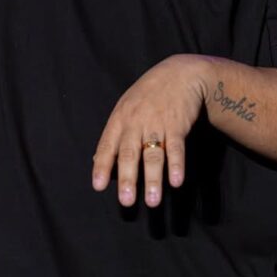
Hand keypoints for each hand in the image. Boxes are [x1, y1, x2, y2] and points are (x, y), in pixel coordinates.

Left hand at [92, 55, 211, 206]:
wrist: (179, 74)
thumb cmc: (147, 96)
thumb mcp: (125, 110)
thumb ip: (113, 137)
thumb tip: (97, 162)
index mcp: (119, 120)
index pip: (107, 146)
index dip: (102, 166)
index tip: (98, 186)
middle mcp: (136, 123)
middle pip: (130, 153)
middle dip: (128, 179)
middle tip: (126, 201)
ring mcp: (157, 124)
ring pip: (154, 154)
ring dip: (153, 179)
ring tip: (153, 202)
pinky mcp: (178, 125)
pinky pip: (176, 147)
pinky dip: (177, 165)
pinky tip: (176, 182)